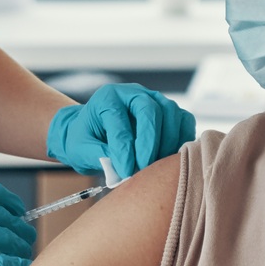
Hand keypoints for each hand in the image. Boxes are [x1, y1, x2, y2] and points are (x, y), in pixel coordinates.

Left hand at [46, 84, 195, 177]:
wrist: (93, 134)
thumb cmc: (85, 140)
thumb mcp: (80, 149)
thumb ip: (99, 156)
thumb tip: (122, 169)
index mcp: (108, 98)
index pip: (120, 121)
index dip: (124, 149)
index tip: (125, 172)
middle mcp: (134, 93)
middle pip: (151, 110)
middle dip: (149, 142)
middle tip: (143, 167)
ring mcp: (155, 99)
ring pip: (171, 113)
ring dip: (167, 142)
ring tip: (155, 166)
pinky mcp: (169, 112)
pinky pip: (184, 121)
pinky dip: (181, 140)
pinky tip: (170, 159)